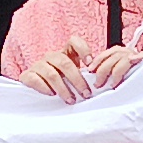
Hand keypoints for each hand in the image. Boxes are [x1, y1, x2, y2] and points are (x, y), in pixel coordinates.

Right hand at [20, 38, 141, 102]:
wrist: (36, 92)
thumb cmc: (62, 86)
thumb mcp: (77, 79)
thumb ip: (90, 76)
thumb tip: (114, 77)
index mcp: (65, 54)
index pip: (73, 41)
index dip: (83, 49)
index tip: (91, 65)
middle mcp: (51, 57)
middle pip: (64, 62)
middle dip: (77, 79)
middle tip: (86, 94)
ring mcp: (38, 66)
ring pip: (52, 73)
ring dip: (63, 88)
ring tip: (71, 100)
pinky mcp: (27, 76)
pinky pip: (35, 79)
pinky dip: (44, 88)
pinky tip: (52, 95)